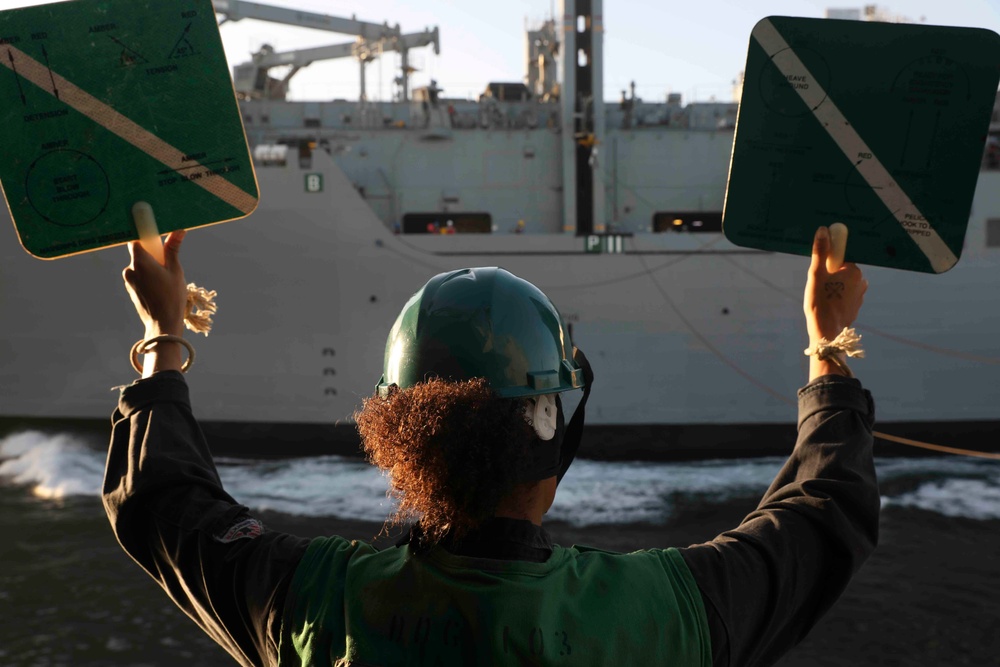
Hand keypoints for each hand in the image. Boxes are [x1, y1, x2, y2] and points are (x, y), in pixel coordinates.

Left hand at [123, 230, 187, 338]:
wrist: (163, 324)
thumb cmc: (171, 296)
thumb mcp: (176, 270)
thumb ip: (173, 249)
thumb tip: (178, 231)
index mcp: (140, 261)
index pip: (136, 241)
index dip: (146, 240)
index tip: (157, 243)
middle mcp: (130, 270)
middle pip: (139, 255)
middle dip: (152, 257)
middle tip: (167, 267)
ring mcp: (128, 282)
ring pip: (139, 268)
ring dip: (150, 270)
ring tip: (165, 282)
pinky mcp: (131, 291)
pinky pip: (139, 279)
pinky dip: (147, 280)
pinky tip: (160, 290)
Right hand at [804, 226, 866, 377]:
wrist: (826, 333)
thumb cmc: (820, 302)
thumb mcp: (816, 274)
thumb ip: (820, 252)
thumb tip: (823, 230)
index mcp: (854, 270)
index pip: (841, 259)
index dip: (828, 263)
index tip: (819, 271)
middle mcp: (861, 281)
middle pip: (842, 271)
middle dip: (830, 275)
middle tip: (817, 285)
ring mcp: (860, 295)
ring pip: (844, 284)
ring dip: (834, 286)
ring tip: (821, 296)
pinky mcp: (855, 307)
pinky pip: (845, 296)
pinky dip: (837, 297)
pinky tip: (827, 304)